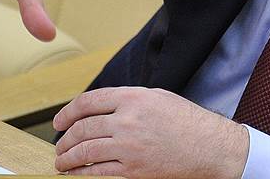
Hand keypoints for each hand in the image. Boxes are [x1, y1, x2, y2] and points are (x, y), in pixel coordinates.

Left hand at [53, 87, 248, 177]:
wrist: (210, 147)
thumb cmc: (188, 121)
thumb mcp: (159, 97)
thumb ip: (129, 99)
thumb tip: (99, 107)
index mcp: (134, 98)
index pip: (88, 102)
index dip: (67, 113)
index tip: (59, 122)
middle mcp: (128, 120)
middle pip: (82, 128)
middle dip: (65, 139)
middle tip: (61, 145)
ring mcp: (129, 147)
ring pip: (84, 151)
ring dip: (67, 158)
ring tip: (63, 161)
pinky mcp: (133, 170)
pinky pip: (96, 173)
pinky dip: (80, 174)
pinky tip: (76, 174)